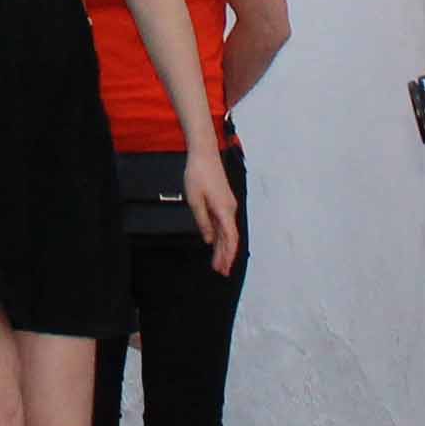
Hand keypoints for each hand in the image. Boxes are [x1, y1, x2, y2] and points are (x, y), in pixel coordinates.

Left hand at [183, 144, 244, 277]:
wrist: (204, 153)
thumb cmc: (198, 174)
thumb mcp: (194, 200)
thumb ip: (203, 221)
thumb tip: (209, 240)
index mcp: (224, 210)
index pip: (230, 239)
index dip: (228, 255)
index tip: (224, 268)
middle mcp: (229, 209)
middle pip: (230, 238)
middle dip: (226, 256)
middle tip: (221, 272)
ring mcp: (228, 205)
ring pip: (228, 232)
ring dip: (224, 248)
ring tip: (219, 263)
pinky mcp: (223, 202)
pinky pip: (224, 223)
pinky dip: (221, 236)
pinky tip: (216, 244)